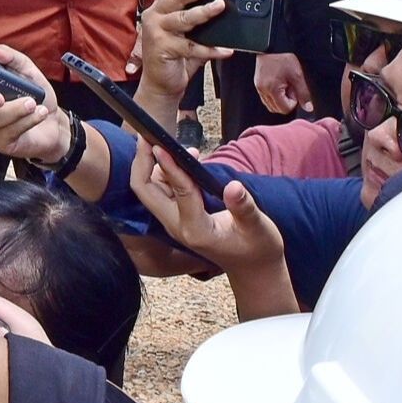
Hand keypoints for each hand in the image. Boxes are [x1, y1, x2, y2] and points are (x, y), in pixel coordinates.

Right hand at [0, 44, 75, 166]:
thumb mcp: (29, 73)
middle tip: (0, 97)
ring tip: (32, 103)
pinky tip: (39, 113)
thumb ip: (12, 59)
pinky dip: (25, 121)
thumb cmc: (36, 98)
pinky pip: (7, 133)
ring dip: (12, 111)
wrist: (55, 124)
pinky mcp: (1, 144)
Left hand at [125, 139, 287, 291]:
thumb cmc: (258, 247)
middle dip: (143, 162)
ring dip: (154, 165)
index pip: (178, 192)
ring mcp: (175, 222)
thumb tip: (234, 186)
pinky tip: (183, 158)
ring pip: (150, 189)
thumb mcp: (259, 228)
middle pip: (146, 191)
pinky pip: (162, 191)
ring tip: (172, 145)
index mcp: (195, 230)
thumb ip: (244, 207)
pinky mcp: (178, 216)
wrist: (253, 267)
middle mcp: (178, 226)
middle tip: (148, 135)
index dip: (169, 167)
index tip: (161, 145)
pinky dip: (166, 171)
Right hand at [135, 0, 228, 112]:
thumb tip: (221, 8)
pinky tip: (225, 50)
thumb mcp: (184, 34)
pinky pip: (192, 46)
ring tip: (220, 6)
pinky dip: (211, 49)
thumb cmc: (173, 57)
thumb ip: (197, 22)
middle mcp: (154, 17)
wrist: (160, 85)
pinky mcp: (163, 48)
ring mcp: (156, 32)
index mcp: (159, 9)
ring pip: (183, 18)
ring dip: (204, 12)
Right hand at [253, 52, 311, 116]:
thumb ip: (304, 93)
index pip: (285, 109)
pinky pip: (266, 97)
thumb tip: (308, 107)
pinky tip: (278, 83)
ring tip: (284, 84)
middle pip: (276, 109)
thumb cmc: (283, 57)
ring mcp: (259, 88)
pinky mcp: (258, 84)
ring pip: (270, 105)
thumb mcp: (297, 75)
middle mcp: (263, 91)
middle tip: (290, 87)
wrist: (271, 46)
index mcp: (272, 89)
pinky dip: (274, 95)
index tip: (295, 90)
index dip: (293, 101)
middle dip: (286, 101)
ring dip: (280, 99)